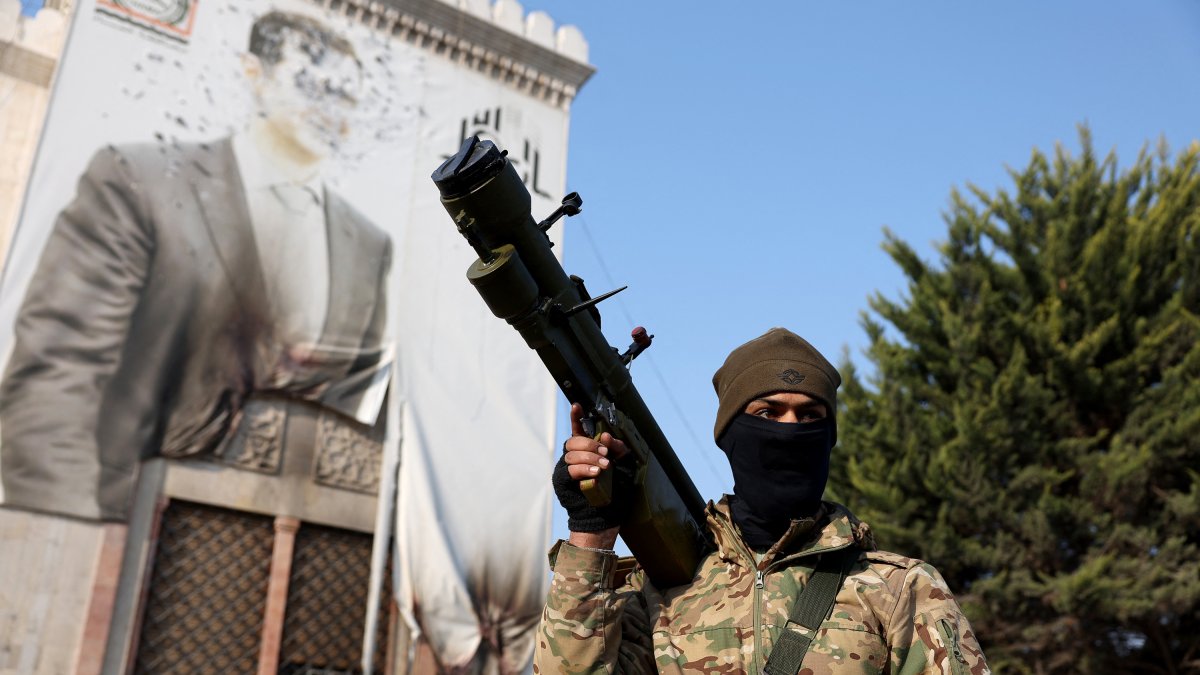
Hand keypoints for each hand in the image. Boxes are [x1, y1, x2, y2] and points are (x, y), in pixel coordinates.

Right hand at [554, 404, 632, 547]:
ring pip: (572, 455)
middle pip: (574, 441)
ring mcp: (565, 469)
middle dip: (590, 444)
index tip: (577, 405)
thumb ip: (619, 450)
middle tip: (605, 453)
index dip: (576, 417)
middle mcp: (573, 458)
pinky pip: (570, 470)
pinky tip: (596, 473)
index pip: (578, 430)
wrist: (606, 516)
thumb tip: (607, 436)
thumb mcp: (624, 467)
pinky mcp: (562, 482)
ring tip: (604, 467)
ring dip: (590, 458)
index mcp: (586, 451)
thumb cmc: (615, 491)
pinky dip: (584, 469)